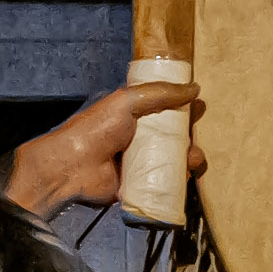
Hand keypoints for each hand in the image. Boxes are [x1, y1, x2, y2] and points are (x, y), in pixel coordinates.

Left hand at [0, 80, 194, 218]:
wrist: (73, 166)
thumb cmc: (97, 128)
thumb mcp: (127, 101)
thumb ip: (160, 93)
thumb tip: (195, 89)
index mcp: (135, 113)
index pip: (166, 108)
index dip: (183, 107)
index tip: (199, 107)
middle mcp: (140, 136)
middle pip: (174, 134)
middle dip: (190, 135)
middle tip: (197, 138)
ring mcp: (141, 161)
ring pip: (174, 158)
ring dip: (190, 157)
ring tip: (193, 159)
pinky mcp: (141, 183)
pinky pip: (166, 180)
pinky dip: (180, 178)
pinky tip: (186, 175)